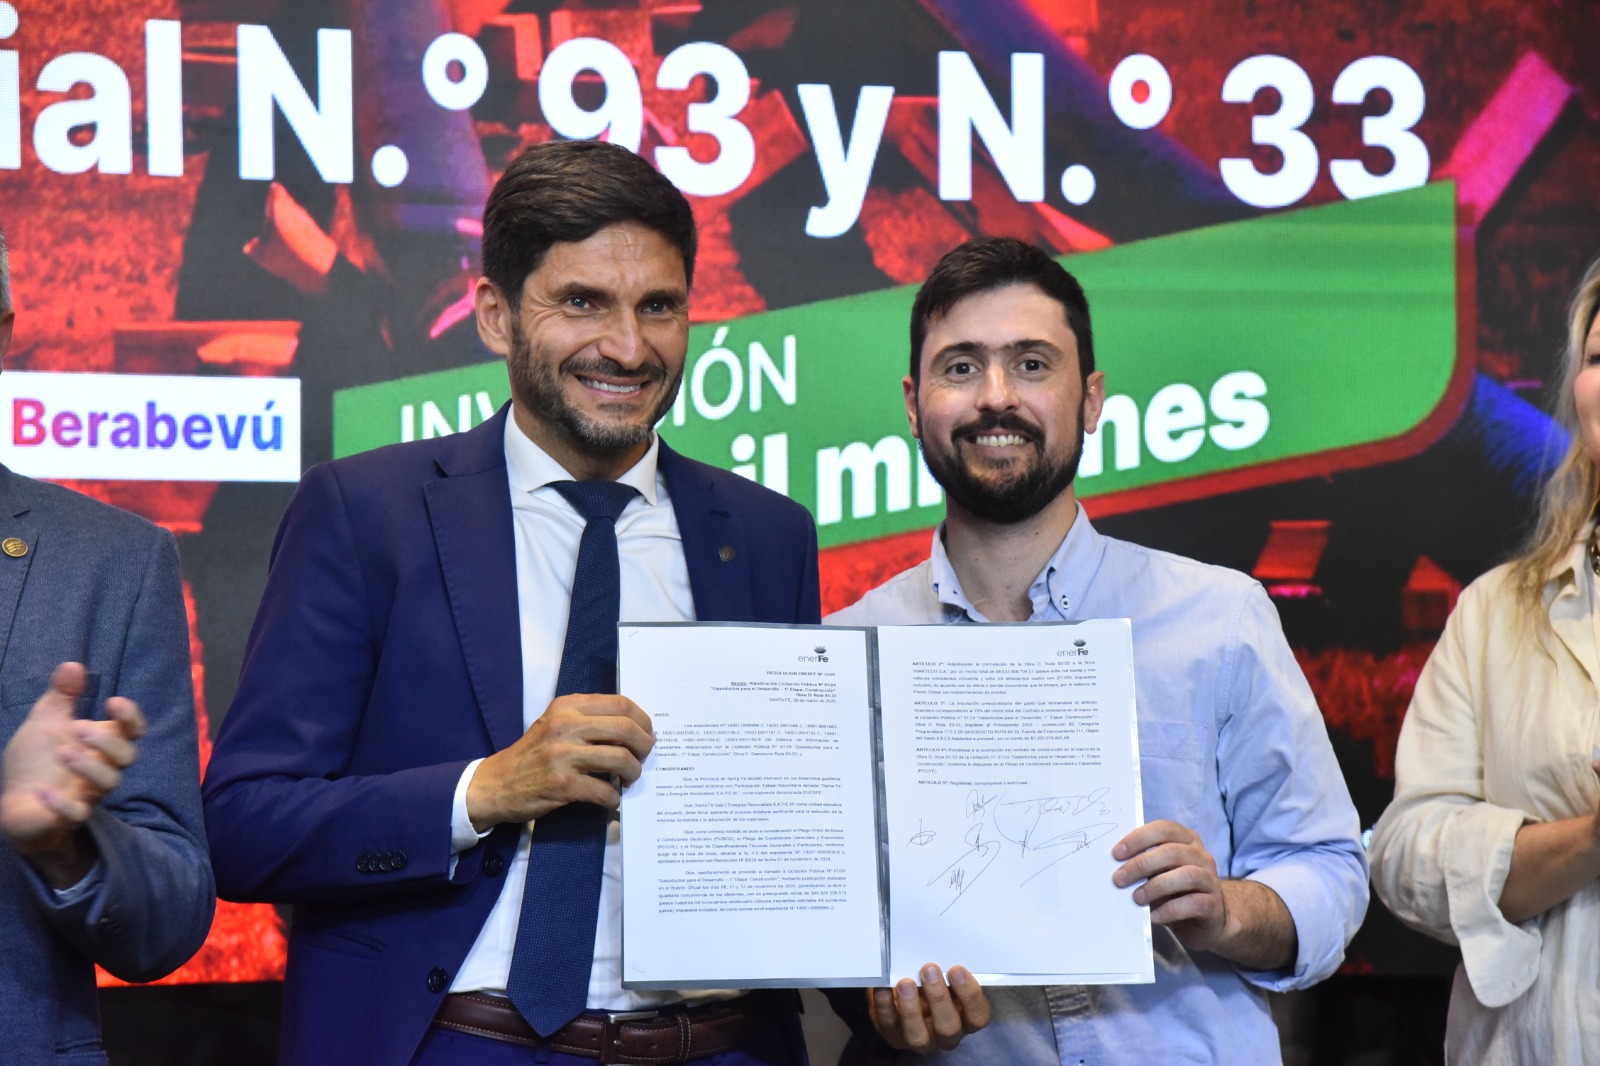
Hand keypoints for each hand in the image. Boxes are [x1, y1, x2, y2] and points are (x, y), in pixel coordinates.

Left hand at [1, 662, 144, 884]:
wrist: (16, 801)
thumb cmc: (38, 759)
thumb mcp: (46, 721)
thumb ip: (61, 695)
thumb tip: (73, 664)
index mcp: (101, 742)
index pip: (134, 730)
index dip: (131, 717)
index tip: (112, 702)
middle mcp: (101, 767)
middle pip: (128, 757)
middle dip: (108, 742)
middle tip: (78, 728)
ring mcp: (87, 793)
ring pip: (109, 783)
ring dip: (89, 767)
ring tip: (62, 752)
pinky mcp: (66, 817)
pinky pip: (76, 814)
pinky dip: (61, 802)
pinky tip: (41, 789)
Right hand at [466, 693, 652, 829]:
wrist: (496, 784)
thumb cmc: (533, 754)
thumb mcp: (555, 723)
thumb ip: (588, 719)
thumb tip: (633, 728)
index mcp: (568, 706)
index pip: (620, 703)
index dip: (643, 720)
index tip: (648, 734)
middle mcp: (566, 725)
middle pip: (626, 729)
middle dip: (645, 746)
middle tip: (645, 758)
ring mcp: (563, 755)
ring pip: (621, 759)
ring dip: (634, 773)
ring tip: (630, 779)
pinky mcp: (561, 784)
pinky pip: (604, 790)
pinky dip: (614, 798)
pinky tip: (611, 799)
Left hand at [867, 964, 989, 1052]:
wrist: (904, 991)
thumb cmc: (933, 979)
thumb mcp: (945, 974)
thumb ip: (947, 967)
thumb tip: (941, 944)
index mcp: (966, 1018)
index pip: (977, 1015)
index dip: (970, 995)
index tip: (957, 969)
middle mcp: (946, 1034)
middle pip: (948, 1028)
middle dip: (938, 998)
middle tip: (929, 969)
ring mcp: (920, 1039)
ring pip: (918, 1036)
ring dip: (911, 1009)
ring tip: (905, 983)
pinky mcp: (894, 1036)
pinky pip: (888, 1025)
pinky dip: (884, 1005)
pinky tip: (882, 987)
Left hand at [1112, 819, 1226, 952]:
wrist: (1209, 919)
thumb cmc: (1177, 891)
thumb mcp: (1160, 873)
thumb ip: (1145, 864)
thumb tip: (1116, 866)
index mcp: (1186, 840)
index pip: (1164, 829)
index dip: (1139, 838)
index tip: (1116, 854)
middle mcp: (1201, 856)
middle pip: (1171, 852)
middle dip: (1141, 864)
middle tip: (1118, 879)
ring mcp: (1210, 879)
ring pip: (1186, 875)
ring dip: (1156, 886)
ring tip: (1136, 898)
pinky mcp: (1214, 904)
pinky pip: (1194, 903)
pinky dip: (1170, 910)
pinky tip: (1154, 916)